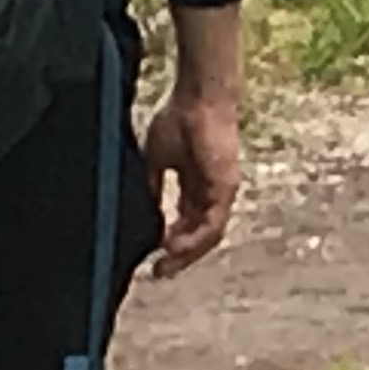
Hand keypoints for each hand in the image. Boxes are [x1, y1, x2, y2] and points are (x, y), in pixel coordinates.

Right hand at [143, 82, 243, 275]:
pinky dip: (194, 240)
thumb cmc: (178, 118)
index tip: (151, 258)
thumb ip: (152, 186)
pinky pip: (214, 224)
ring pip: (208, 235)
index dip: (170, 242)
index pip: (186, 223)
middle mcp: (211, 191)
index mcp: (194, 185)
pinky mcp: (226, 187)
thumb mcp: (156, 159)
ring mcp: (221, 191)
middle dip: (179, 257)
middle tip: (159, 273)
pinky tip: (173, 247)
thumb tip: (142, 212)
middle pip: (198, 235)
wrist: (197, 96)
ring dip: (186, 254)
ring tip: (165, 264)